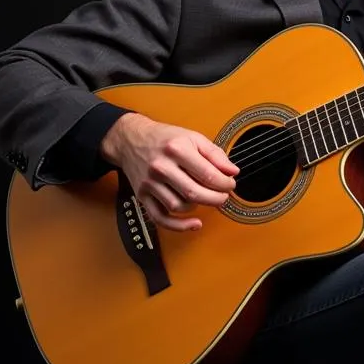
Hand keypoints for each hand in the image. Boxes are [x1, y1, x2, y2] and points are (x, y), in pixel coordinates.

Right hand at [100, 112, 238, 230]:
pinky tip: (194, 224)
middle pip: (195, 193)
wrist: (130, 140)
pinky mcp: (142, 196)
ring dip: (198, 206)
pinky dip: (179, 226)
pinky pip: (160, 218)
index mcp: (177, 149)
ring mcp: (150, 183)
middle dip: (216, 199)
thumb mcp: (193, 138)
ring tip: (205, 198)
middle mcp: (161, 167)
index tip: (230, 184)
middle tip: (223, 196)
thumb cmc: (165, 139)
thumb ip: (215, 154)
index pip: (208, 175)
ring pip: (179, 206)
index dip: (225, 184)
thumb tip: (233, 172)